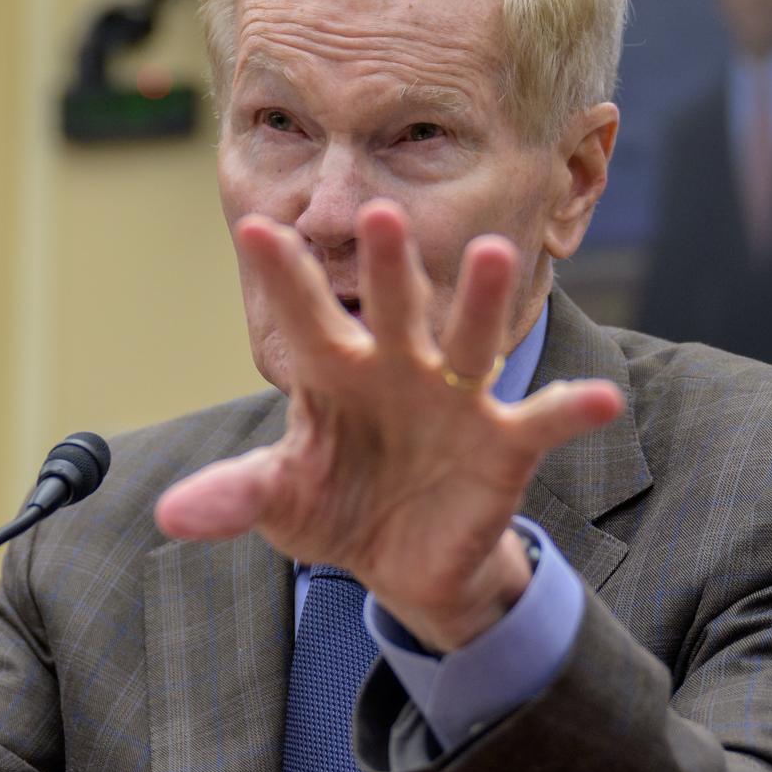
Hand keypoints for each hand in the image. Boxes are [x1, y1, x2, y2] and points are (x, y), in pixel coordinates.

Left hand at [155, 202, 621, 651]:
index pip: (305, 318)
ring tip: (491, 255)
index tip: (253, 229)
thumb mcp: (281, 500)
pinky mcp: (502, 442)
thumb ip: (235, 497)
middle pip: (393, 310)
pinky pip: (542, 421)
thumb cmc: (335, 505)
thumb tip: (169, 514)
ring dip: (481, 303)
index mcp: (335, 372)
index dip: (281, 279)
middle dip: (387, 269)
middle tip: (380, 216)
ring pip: (469, 342)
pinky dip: (572, 409)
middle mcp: (397, 369)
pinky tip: (602, 399)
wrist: (400, 556)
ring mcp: (453, 400)